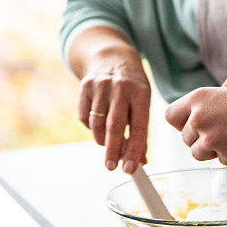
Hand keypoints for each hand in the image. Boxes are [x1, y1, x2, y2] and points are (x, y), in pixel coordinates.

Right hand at [70, 27, 149, 173]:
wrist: (113, 58)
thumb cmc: (132, 87)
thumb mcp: (142, 103)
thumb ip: (140, 132)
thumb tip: (139, 162)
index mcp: (141, 93)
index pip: (138, 127)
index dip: (133, 150)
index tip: (129, 169)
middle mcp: (121, 87)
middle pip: (115, 126)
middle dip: (112, 150)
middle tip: (111, 166)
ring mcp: (101, 85)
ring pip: (97, 123)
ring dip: (101, 140)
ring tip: (106, 142)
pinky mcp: (85, 85)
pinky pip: (83, 117)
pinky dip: (90, 127)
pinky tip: (97, 123)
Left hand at [165, 80, 226, 164]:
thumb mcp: (224, 92)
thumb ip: (204, 107)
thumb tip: (191, 121)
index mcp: (197, 98)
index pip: (170, 116)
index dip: (180, 121)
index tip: (192, 122)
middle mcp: (199, 118)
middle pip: (184, 138)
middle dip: (198, 137)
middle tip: (219, 130)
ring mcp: (211, 138)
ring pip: (197, 153)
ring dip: (210, 149)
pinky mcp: (226, 153)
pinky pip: (219, 159)